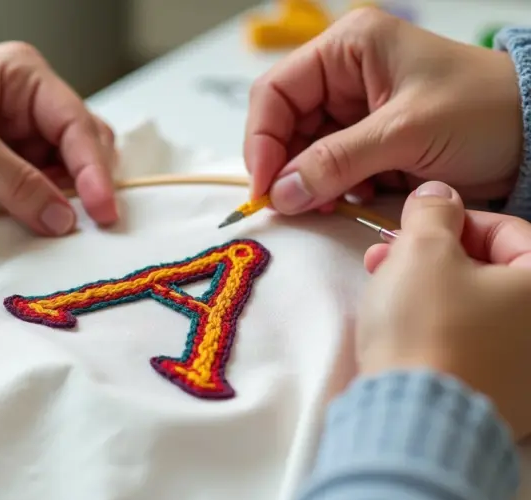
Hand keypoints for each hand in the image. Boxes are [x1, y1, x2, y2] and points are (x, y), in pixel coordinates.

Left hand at [0, 42, 117, 235]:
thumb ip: (15, 180)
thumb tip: (64, 219)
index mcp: (24, 78)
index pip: (76, 123)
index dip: (95, 168)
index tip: (103, 209)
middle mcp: (31, 107)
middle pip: (84, 146)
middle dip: (92, 183)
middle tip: (96, 223)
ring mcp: (23, 141)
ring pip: (70, 173)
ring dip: (74, 200)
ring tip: (73, 228)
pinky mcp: (11, 172)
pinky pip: (45, 194)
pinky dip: (52, 212)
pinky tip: (53, 228)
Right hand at [245, 8, 522, 213]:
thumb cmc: (483, 111)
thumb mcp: (404, 133)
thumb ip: (336, 161)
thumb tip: (281, 193)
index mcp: (348, 49)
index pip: (276, 92)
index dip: (261, 140)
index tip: (265, 186)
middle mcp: (344, 75)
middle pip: (285, 124)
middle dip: (288, 166)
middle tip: (293, 205)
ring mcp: (355, 110)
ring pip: (305, 151)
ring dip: (311, 182)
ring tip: (328, 204)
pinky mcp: (367, 141)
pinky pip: (330, 167)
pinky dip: (333, 188)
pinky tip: (352, 199)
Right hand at [357, 180, 530, 438]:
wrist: (412, 417)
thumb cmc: (425, 327)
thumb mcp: (421, 250)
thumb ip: (432, 211)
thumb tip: (438, 194)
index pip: (507, 230)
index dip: (453, 220)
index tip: (415, 228)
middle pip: (490, 270)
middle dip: (432, 256)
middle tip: (388, 256)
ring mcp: (527, 369)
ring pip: (474, 307)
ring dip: (428, 289)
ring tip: (382, 289)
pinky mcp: (501, 396)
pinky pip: (470, 345)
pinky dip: (438, 328)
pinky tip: (402, 327)